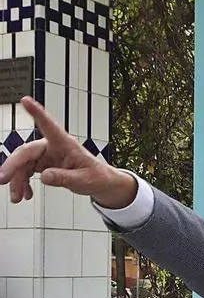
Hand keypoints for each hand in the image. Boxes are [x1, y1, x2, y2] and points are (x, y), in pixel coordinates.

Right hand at [0, 97, 135, 207]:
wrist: (100, 182)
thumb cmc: (96, 176)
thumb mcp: (84, 180)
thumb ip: (64, 178)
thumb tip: (44, 176)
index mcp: (65, 144)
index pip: (49, 126)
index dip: (37, 113)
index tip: (25, 100)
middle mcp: (52, 146)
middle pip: (26, 151)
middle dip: (12, 166)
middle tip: (2, 178)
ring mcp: (46, 155)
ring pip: (23, 164)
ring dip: (17, 180)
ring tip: (17, 197)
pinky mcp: (42, 164)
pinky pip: (26, 172)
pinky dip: (23, 183)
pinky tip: (26, 194)